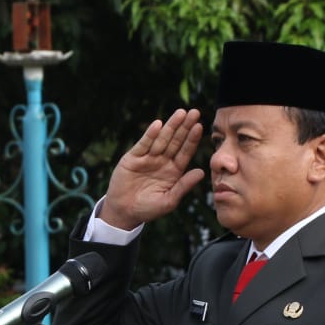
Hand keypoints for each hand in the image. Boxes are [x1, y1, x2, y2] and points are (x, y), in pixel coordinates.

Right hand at [100, 109, 205, 229]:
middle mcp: (162, 161)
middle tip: (195, 112)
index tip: (200, 127)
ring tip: (180, 113)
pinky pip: (143, 144)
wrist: (123, 212)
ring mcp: (148, 158)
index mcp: (173, 171)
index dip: (192, 140)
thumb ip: (184, 186)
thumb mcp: (169, 201)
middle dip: (184, 127)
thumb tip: (201, 172)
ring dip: (170, 126)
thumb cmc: (148, 209)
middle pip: (175, 141)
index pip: (185, 152)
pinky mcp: (133, 157)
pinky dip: (150, 134)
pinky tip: (158, 124)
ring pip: (161, 139)